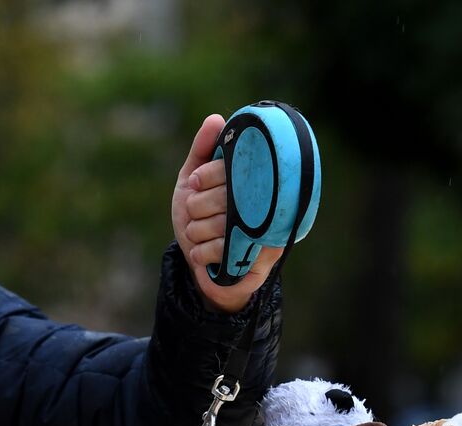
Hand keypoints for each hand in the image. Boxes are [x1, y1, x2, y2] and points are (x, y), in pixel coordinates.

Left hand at [172, 114, 282, 313]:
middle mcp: (268, 211)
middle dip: (197, 206)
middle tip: (195, 212)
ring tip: (199, 233)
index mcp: (256, 185)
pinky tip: (201, 251)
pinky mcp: (256, 268)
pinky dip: (200, 252)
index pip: (230, 169)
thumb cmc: (199, 217)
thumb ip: (202, 150)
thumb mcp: (193, 181)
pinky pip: (222, 252)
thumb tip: (216, 119)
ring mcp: (265, 241)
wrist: (201, 264)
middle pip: (225, 197)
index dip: (206, 175)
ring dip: (196, 231)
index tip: (195, 183)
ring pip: (220, 226)